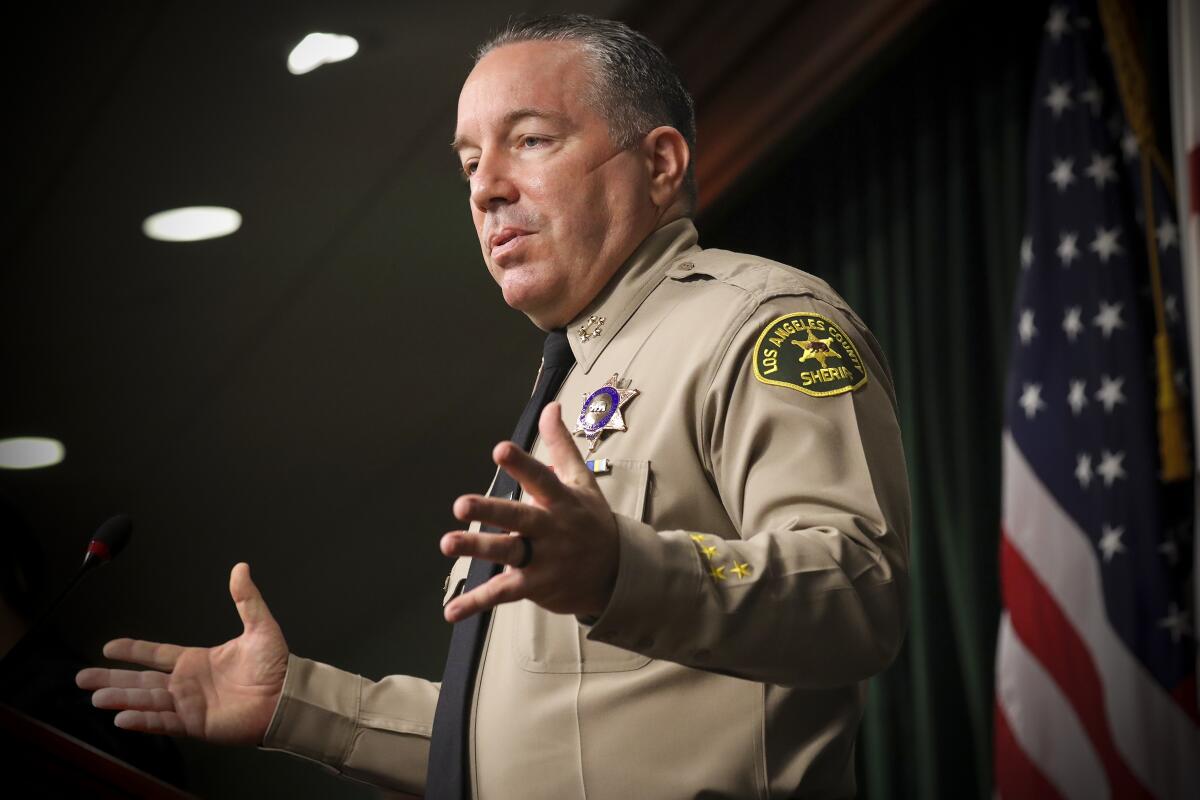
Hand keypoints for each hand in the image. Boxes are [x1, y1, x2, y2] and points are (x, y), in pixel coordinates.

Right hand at [75, 563, 288, 745]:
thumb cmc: (277, 666)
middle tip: (82, 678)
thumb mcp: (260, 627)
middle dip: (111, 679)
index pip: (157, 654)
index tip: (108, 646)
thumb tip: (241, 568)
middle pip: (141, 680)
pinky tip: (122, 718)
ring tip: (95, 697)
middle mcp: (188, 683)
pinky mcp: (196, 724)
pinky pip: (163, 722)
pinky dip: (143, 720)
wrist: (288, 696)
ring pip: (147, 700)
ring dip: (121, 698)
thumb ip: (246, 598)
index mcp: (198, 660)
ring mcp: (190, 705)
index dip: (133, 650)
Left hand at [441, 401, 618, 621]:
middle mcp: (552, 529)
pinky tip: (451, 611)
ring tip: (447, 543)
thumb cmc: (592, 521)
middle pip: (519, 518)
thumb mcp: (582, 481)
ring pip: (507, 552)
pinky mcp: (536, 586)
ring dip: (477, 548)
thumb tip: (551, 406)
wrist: (618, 574)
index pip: (541, 478)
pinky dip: (476, 603)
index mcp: (561, 500)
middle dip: (491, 510)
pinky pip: (503, 594)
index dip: (521, 464)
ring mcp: (544, 559)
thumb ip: (561, 445)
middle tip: (460, 504)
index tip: (499, 450)